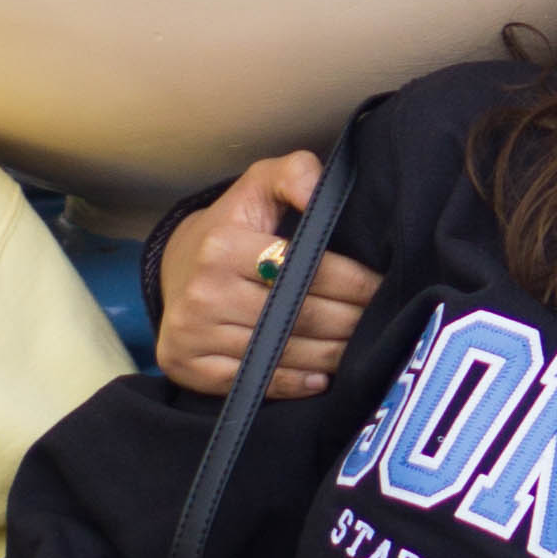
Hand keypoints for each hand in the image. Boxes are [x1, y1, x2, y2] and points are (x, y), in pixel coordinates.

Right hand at [149, 154, 379, 399]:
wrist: (174, 269)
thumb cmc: (231, 226)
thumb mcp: (258, 185)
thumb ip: (295, 173)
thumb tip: (317, 193)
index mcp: (222, 245)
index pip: (306, 271)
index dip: (353, 283)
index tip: (381, 289)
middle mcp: (204, 292)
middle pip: (298, 317)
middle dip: (349, 323)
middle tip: (380, 324)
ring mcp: (193, 334)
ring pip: (281, 353)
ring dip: (330, 356)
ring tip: (359, 349)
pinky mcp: (188, 368)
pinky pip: (253, 383)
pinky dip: (293, 384)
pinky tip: (321, 378)